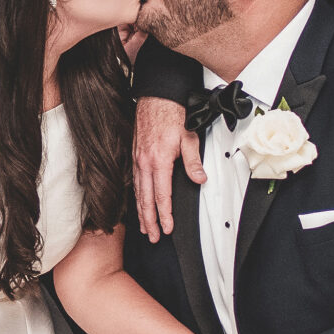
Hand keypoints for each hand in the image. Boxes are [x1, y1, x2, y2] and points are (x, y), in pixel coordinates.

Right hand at [132, 97, 205, 241]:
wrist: (157, 95)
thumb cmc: (172, 112)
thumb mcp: (189, 136)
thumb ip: (193, 161)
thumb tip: (199, 180)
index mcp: (158, 160)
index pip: (161, 195)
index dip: (165, 215)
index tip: (168, 228)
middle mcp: (144, 162)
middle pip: (145, 199)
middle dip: (149, 220)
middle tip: (153, 237)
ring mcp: (137, 159)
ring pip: (137, 192)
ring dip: (141, 211)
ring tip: (144, 227)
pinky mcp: (135, 154)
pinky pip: (134, 181)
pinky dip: (136, 196)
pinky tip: (139, 203)